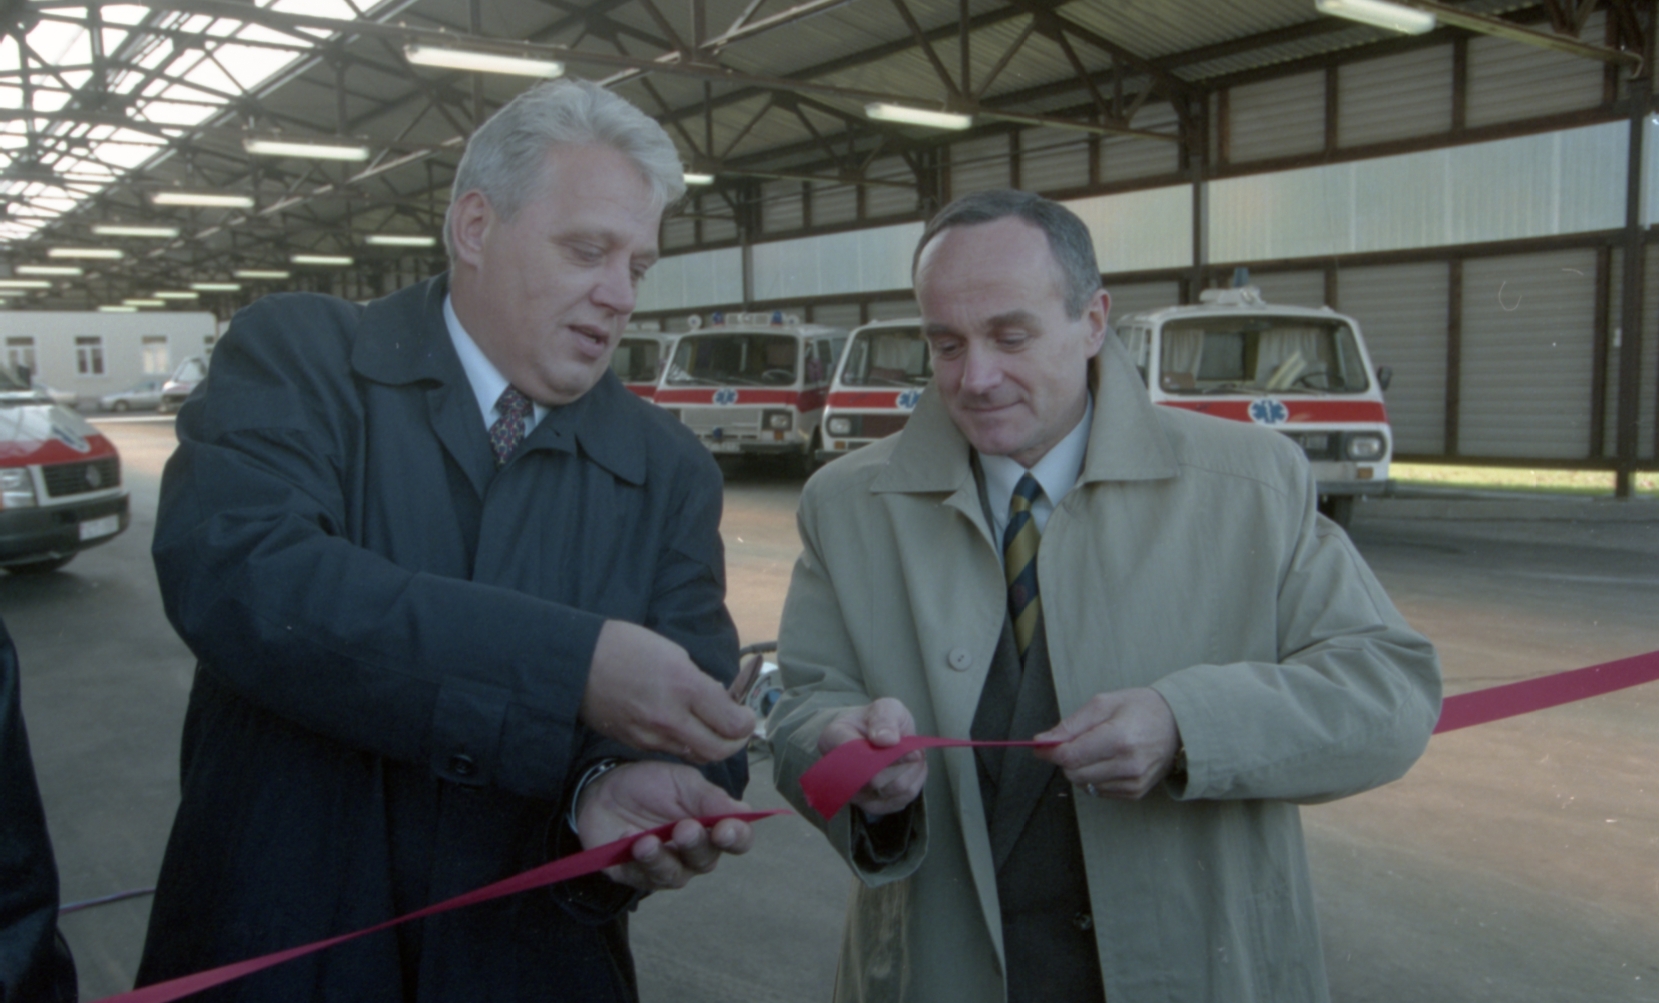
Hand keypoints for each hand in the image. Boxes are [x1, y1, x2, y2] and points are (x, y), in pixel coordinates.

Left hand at [575, 761, 754, 890]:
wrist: (605, 788)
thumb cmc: (650, 785)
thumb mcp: (682, 781)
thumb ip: (710, 798)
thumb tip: (742, 811)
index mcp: (712, 827)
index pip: (737, 840)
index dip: (737, 838)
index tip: (726, 829)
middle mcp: (693, 853)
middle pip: (706, 860)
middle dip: (696, 845)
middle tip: (684, 828)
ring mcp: (665, 866)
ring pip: (674, 875)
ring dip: (662, 859)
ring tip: (647, 842)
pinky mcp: (635, 875)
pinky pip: (640, 876)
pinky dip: (634, 860)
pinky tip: (626, 837)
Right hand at [582, 620, 754, 763]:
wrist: (575, 662)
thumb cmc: (625, 646)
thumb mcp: (674, 653)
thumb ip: (700, 682)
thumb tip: (720, 700)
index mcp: (684, 687)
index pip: (732, 723)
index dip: (746, 722)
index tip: (746, 715)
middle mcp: (670, 717)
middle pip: (719, 750)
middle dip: (734, 742)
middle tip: (736, 729)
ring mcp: (651, 735)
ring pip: (695, 755)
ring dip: (709, 745)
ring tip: (711, 727)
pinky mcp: (636, 744)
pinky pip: (671, 751)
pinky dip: (684, 743)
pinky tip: (682, 726)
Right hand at [817, 698, 926, 815]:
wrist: (881, 737)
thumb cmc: (880, 721)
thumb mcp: (885, 707)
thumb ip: (884, 718)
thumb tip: (887, 741)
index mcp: (833, 739)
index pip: (856, 756)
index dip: (883, 752)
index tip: (898, 740)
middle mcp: (837, 772)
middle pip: (876, 779)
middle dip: (901, 761)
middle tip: (909, 747)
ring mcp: (854, 793)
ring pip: (893, 790)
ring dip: (911, 771)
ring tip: (910, 755)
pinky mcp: (871, 806)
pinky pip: (901, 800)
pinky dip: (914, 783)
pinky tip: (910, 769)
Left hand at [1034, 688, 1180, 799]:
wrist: (1179, 725)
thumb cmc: (1139, 708)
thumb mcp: (1103, 703)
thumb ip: (1071, 724)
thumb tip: (1042, 741)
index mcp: (1119, 739)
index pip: (1070, 756)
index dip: (1050, 751)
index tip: (1041, 744)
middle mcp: (1128, 766)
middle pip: (1073, 773)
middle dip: (1066, 758)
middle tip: (1075, 741)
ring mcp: (1133, 783)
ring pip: (1083, 784)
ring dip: (1081, 768)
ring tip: (1098, 748)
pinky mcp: (1136, 793)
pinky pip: (1098, 791)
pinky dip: (1095, 776)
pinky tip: (1109, 760)